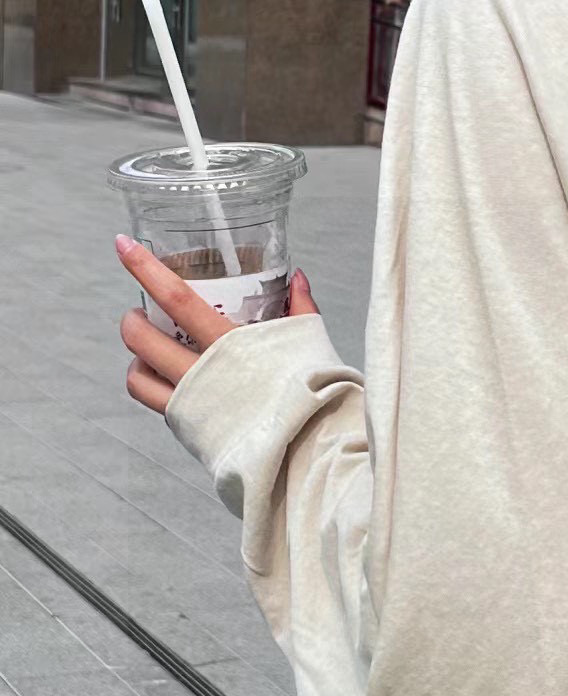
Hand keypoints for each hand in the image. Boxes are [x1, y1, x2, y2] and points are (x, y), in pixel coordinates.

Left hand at [116, 234, 318, 415]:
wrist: (313, 450)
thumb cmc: (316, 397)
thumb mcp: (308, 344)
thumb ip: (299, 308)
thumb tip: (297, 279)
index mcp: (230, 347)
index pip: (175, 299)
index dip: (145, 269)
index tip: (124, 245)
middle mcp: (202, 376)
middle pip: (141, 338)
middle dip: (132, 319)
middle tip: (142, 311)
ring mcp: (193, 405)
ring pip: (137, 377)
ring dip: (136, 358)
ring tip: (148, 350)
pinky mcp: (192, 429)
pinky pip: (155, 404)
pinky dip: (153, 387)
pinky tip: (168, 380)